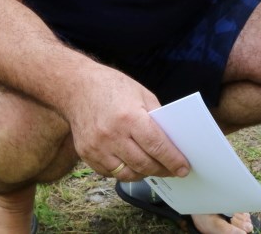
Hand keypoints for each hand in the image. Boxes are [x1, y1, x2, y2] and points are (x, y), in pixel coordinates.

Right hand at [61, 64, 190, 180]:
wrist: (76, 86)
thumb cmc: (112, 87)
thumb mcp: (142, 94)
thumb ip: (156, 118)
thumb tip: (172, 141)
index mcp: (129, 117)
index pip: (156, 146)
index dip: (172, 160)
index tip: (184, 169)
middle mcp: (112, 135)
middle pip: (143, 163)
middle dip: (162, 170)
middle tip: (173, 171)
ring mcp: (97, 147)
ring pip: (127, 173)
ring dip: (144, 174)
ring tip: (155, 169)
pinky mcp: (86, 154)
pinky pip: (110, 172)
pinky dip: (125, 171)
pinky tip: (134, 165)